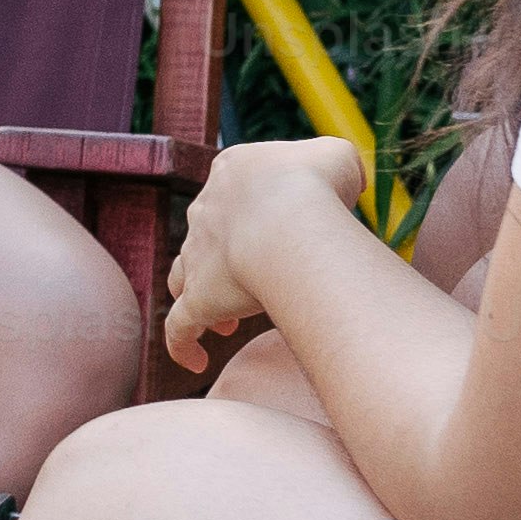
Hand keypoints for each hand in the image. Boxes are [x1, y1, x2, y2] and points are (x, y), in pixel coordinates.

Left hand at [159, 135, 370, 377]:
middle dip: (228, 257)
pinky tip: (195, 362)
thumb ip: (333, 163)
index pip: (233, 188)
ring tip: (226, 322)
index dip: (250, 209)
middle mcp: (206, 210)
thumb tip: (341, 182)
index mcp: (233, 171)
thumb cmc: (319, 186)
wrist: (293, 220)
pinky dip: (182, 344)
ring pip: (184, 276)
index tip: (274, 231)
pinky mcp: (199, 297)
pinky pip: (179, 327)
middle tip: (258, 280)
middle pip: (208, 233)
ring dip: (201, 295)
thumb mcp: (338, 157)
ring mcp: (197, 255)